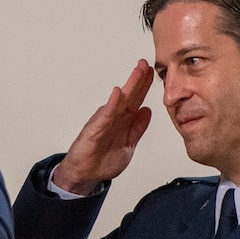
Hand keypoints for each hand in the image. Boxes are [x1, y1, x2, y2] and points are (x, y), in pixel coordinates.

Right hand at [52, 59, 152, 194]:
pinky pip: (105, 115)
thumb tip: (147, 111)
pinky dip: (111, 104)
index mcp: (124, 121)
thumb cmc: (104, 161)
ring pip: (119, 100)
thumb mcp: (129, 144)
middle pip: (129, 95)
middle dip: (139, 79)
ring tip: (138, 72)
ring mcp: (104, 121)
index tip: (154, 72)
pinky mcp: (94, 129)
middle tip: (146, 64)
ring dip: (129, 86)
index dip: (145, 86)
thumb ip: (138, 128)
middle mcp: (114, 117)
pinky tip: (117, 93)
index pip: (137, 100)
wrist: (86, 175)